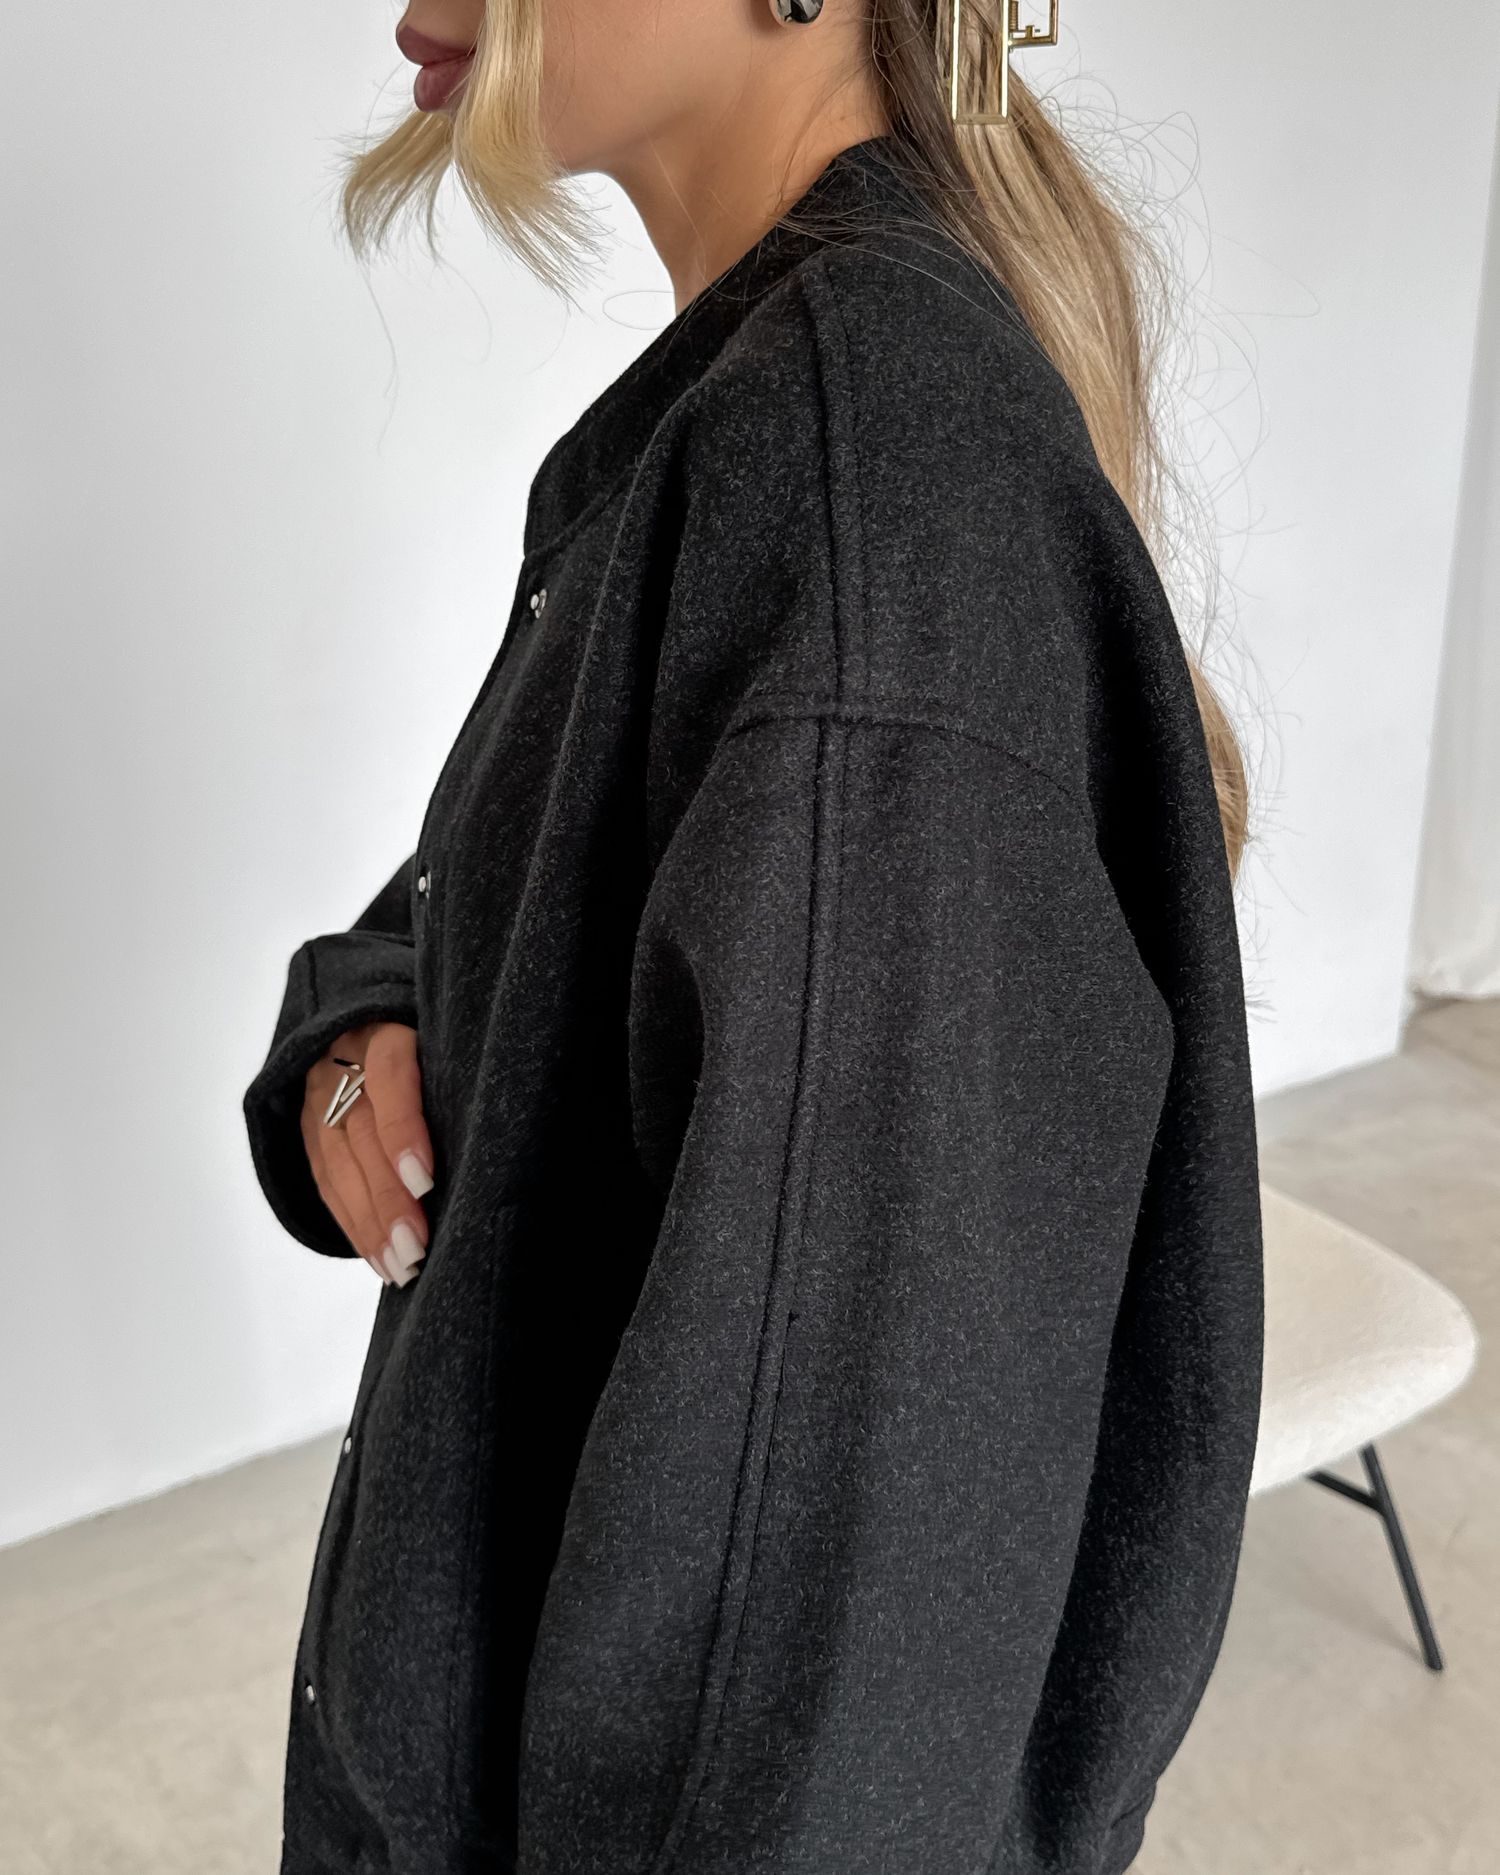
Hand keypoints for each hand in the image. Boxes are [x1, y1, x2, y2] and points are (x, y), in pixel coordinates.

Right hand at [300, 1020, 435, 1283]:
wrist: (370, 1024)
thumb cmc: (436, 1045)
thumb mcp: (445, 1046)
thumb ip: (460, 1083)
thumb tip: (489, 1153)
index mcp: (384, 1032)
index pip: (393, 1079)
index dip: (404, 1131)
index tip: (425, 1181)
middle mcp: (343, 1063)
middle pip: (362, 1135)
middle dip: (388, 1198)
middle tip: (415, 1248)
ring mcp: (319, 1098)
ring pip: (338, 1166)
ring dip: (369, 1224)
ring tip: (399, 1266)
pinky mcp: (308, 1130)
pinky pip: (326, 1183)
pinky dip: (352, 1224)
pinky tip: (377, 1257)